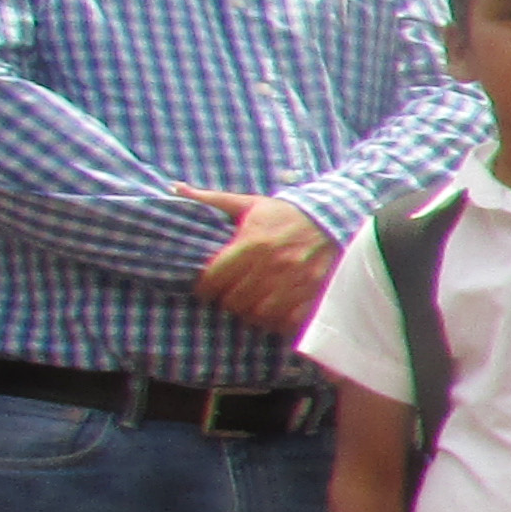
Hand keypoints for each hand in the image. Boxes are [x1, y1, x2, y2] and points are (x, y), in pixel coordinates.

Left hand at [178, 190, 338, 336]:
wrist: (335, 218)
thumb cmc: (286, 213)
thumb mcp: (250, 203)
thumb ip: (212, 199)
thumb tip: (175, 188)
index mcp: (252, 244)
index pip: (214, 279)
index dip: (206, 288)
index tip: (208, 288)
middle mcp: (272, 266)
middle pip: (234, 301)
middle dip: (229, 300)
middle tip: (231, 296)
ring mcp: (295, 282)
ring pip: (259, 315)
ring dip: (252, 313)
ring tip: (252, 305)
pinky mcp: (314, 294)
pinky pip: (288, 321)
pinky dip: (279, 322)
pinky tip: (276, 313)